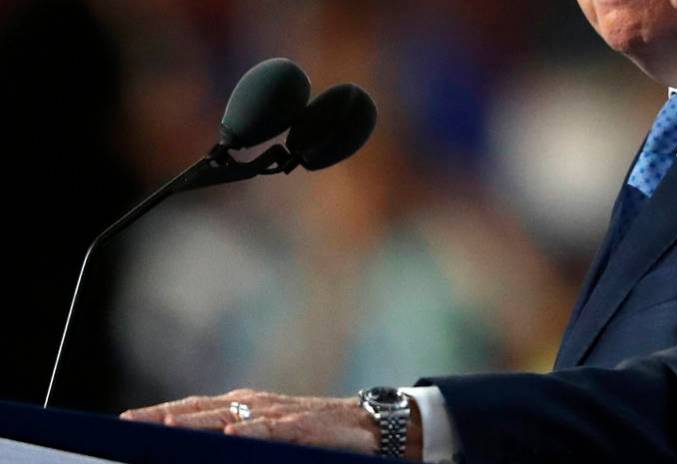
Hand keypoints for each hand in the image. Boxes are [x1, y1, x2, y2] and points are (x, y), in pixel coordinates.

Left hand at [120, 388, 421, 458]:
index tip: (123, 423)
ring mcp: (280, 414)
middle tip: (130, 425)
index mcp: (243, 409)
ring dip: (199, 422)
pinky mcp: (306, 426)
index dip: (159, 414)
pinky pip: (275, 428)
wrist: (370, 429)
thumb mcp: (271, 440)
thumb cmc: (315, 436)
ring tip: (167, 427)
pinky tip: (232, 435)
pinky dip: (252, 430)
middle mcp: (257, 406)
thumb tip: (201, 452)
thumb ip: (236, 443)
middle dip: (165, 417)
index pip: (193, 409)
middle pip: (204, 409)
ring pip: (232, 416)